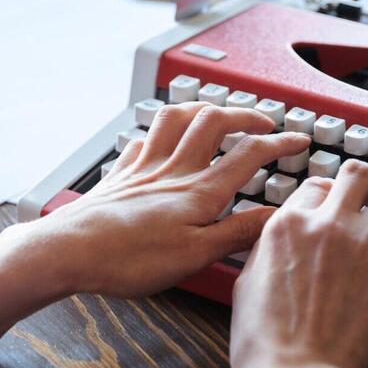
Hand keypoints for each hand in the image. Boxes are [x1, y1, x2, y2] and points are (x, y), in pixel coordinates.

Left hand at [28, 102, 309, 297]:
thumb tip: (275, 217)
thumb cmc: (128, 259)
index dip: (279, 143)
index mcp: (199, 191)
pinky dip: (158, 130)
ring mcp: (144, 167)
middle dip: (244, 115)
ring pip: (176, 118)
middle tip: (263, 122)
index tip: (298, 140)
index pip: (249, 154)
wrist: (69, 251)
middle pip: (213, 122)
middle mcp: (173, 170)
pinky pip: (143, 138)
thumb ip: (238, 233)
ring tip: (217, 112)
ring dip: (201, 109)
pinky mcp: (120, 174)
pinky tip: (160, 137)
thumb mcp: (196, 256)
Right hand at [229, 160, 367, 367]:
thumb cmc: (266, 342)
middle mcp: (329, 225)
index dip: (331, 194)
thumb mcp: (247, 281)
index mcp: (288, 226)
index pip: (317, 186)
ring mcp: (366, 244)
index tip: (339, 207)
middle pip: (358, 175)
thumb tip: (282, 241)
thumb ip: (269, 250)